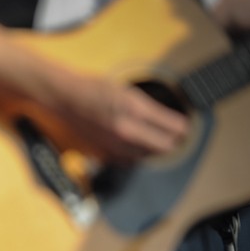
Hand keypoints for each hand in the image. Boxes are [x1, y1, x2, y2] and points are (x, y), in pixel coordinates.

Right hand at [45, 70, 188, 164]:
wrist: (65, 99)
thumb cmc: (93, 89)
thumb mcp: (128, 91)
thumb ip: (149, 109)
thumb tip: (168, 122)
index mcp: (135, 109)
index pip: (173, 127)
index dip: (182, 128)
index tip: (184, 127)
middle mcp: (126, 130)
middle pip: (163, 147)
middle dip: (172, 142)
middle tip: (175, 137)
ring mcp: (114, 144)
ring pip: (147, 156)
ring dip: (155, 150)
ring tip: (157, 143)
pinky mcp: (104, 152)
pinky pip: (128, 161)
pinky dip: (136, 156)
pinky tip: (136, 149)